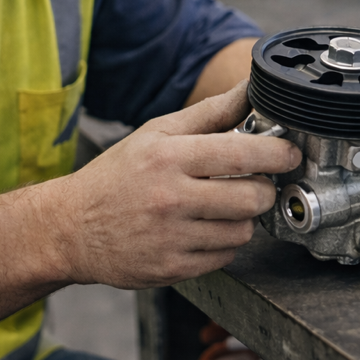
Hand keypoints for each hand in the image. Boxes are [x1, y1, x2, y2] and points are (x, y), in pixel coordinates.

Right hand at [42, 81, 299, 288]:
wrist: (70, 228)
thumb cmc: (118, 175)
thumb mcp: (157, 133)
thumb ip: (210, 113)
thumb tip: (251, 89)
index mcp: (169, 157)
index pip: (241, 154)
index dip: (277, 153)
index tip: (289, 152)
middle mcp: (170, 198)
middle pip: (252, 197)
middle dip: (263, 189)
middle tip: (254, 182)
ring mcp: (172, 238)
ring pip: (243, 231)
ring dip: (243, 218)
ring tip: (222, 207)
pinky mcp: (172, 269)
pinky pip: (225, 257)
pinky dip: (224, 244)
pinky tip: (204, 229)